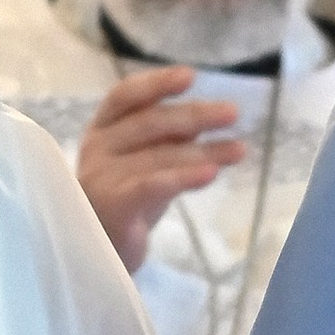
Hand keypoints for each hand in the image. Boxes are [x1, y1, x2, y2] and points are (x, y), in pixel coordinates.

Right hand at [77, 66, 245, 274]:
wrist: (96, 258)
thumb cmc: (123, 205)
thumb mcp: (144, 164)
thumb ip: (166, 142)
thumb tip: (204, 118)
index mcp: (101, 130)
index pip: (124, 96)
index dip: (156, 83)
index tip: (190, 76)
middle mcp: (96, 148)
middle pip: (150, 122)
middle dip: (195, 116)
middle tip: (233, 113)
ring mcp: (101, 177)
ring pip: (160, 155)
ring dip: (204, 151)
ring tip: (239, 150)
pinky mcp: (112, 206)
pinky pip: (152, 185)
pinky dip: (184, 177)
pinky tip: (211, 174)